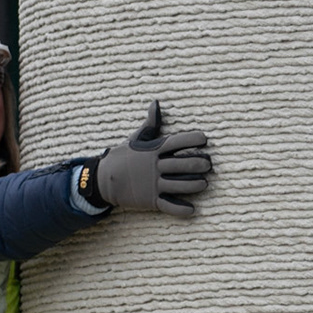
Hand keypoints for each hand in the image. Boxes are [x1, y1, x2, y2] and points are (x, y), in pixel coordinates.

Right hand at [88, 101, 211, 215]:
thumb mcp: (135, 139)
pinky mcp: (150, 201)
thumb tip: (155, 103)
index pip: (175, 142)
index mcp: (152, 150)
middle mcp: (154, 167)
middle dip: (197, 164)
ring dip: (194, 185)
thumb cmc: (123, 157)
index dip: (191, 139)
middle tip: (209, 164)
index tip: (204, 138)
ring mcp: (152, 185)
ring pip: (179, 186)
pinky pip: (168, 206)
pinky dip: (180, 209)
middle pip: (181, 164)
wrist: (103, 180)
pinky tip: (192, 209)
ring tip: (204, 183)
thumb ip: (150, 124)